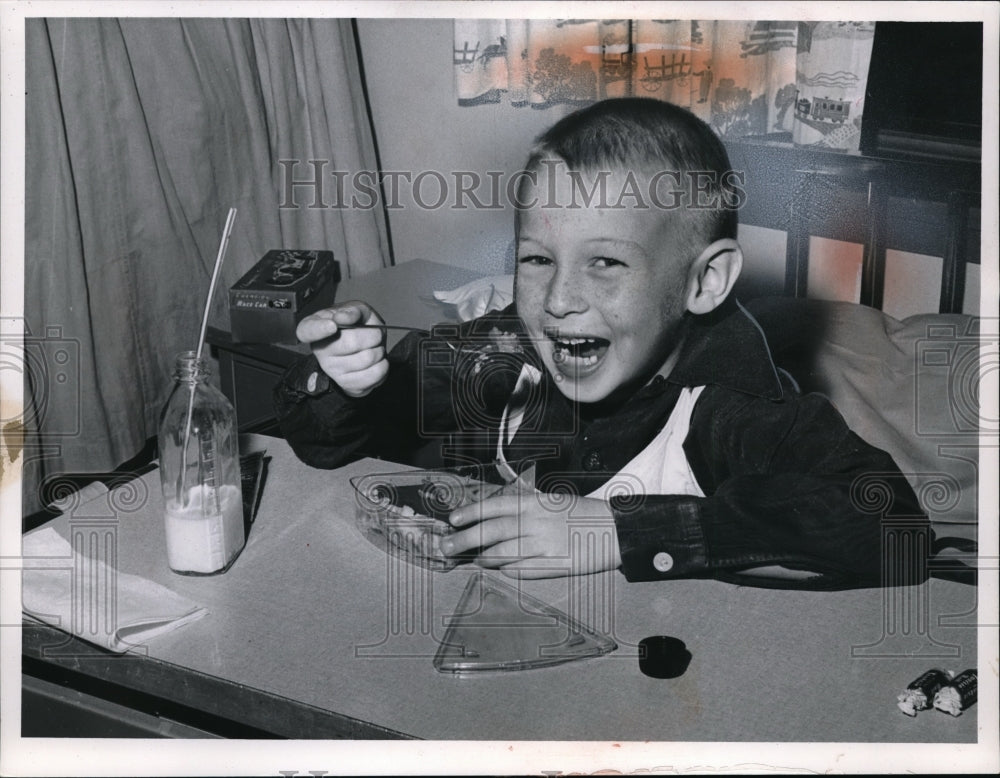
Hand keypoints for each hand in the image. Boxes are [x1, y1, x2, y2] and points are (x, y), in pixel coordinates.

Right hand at [296, 301, 388, 397]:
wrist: (364, 349)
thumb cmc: (357, 326)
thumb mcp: (356, 309)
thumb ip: (351, 309)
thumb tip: (343, 317)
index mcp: (316, 327)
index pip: (307, 330)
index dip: (319, 329)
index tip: (333, 325)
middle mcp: (319, 350)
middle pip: (351, 342)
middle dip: (373, 335)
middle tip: (374, 334)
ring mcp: (332, 369)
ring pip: (367, 358)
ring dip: (379, 350)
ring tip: (373, 347)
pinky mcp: (347, 383)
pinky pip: (375, 373)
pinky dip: (383, 364)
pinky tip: (376, 360)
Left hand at [441, 494, 621, 578]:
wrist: (613, 530)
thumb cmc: (581, 514)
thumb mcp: (551, 501)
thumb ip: (524, 509)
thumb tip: (493, 519)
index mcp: (534, 503)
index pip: (493, 506)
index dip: (470, 513)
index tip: (452, 520)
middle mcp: (535, 523)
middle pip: (490, 532)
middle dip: (464, 540)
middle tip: (446, 547)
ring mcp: (543, 546)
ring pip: (501, 554)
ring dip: (484, 559)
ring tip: (477, 560)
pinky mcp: (552, 566)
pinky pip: (521, 570)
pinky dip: (507, 570)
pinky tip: (502, 569)